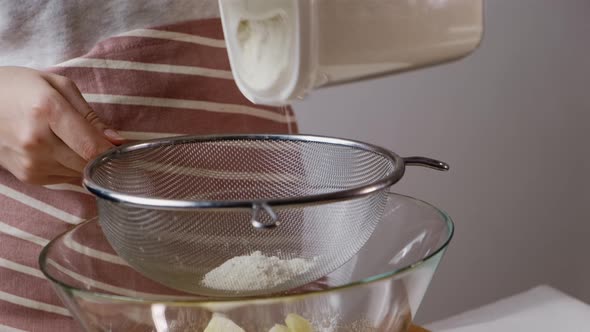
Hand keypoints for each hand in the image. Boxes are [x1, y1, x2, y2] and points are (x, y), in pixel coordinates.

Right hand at [0, 66, 124, 184]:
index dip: (112, 153)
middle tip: (101, 142)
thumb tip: (116, 141)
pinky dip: (69, 167)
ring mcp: (30, 162)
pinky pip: (64, 178)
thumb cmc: (19, 88)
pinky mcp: (27, 176)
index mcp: (47, 111)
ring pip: (78, 173)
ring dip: (84, 161)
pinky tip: (57, 149)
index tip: (123, 150)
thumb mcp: (58, 86)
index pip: (91, 146)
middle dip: (101, 156)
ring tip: (71, 140)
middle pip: (88, 163)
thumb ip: (90, 116)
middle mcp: (37, 141)